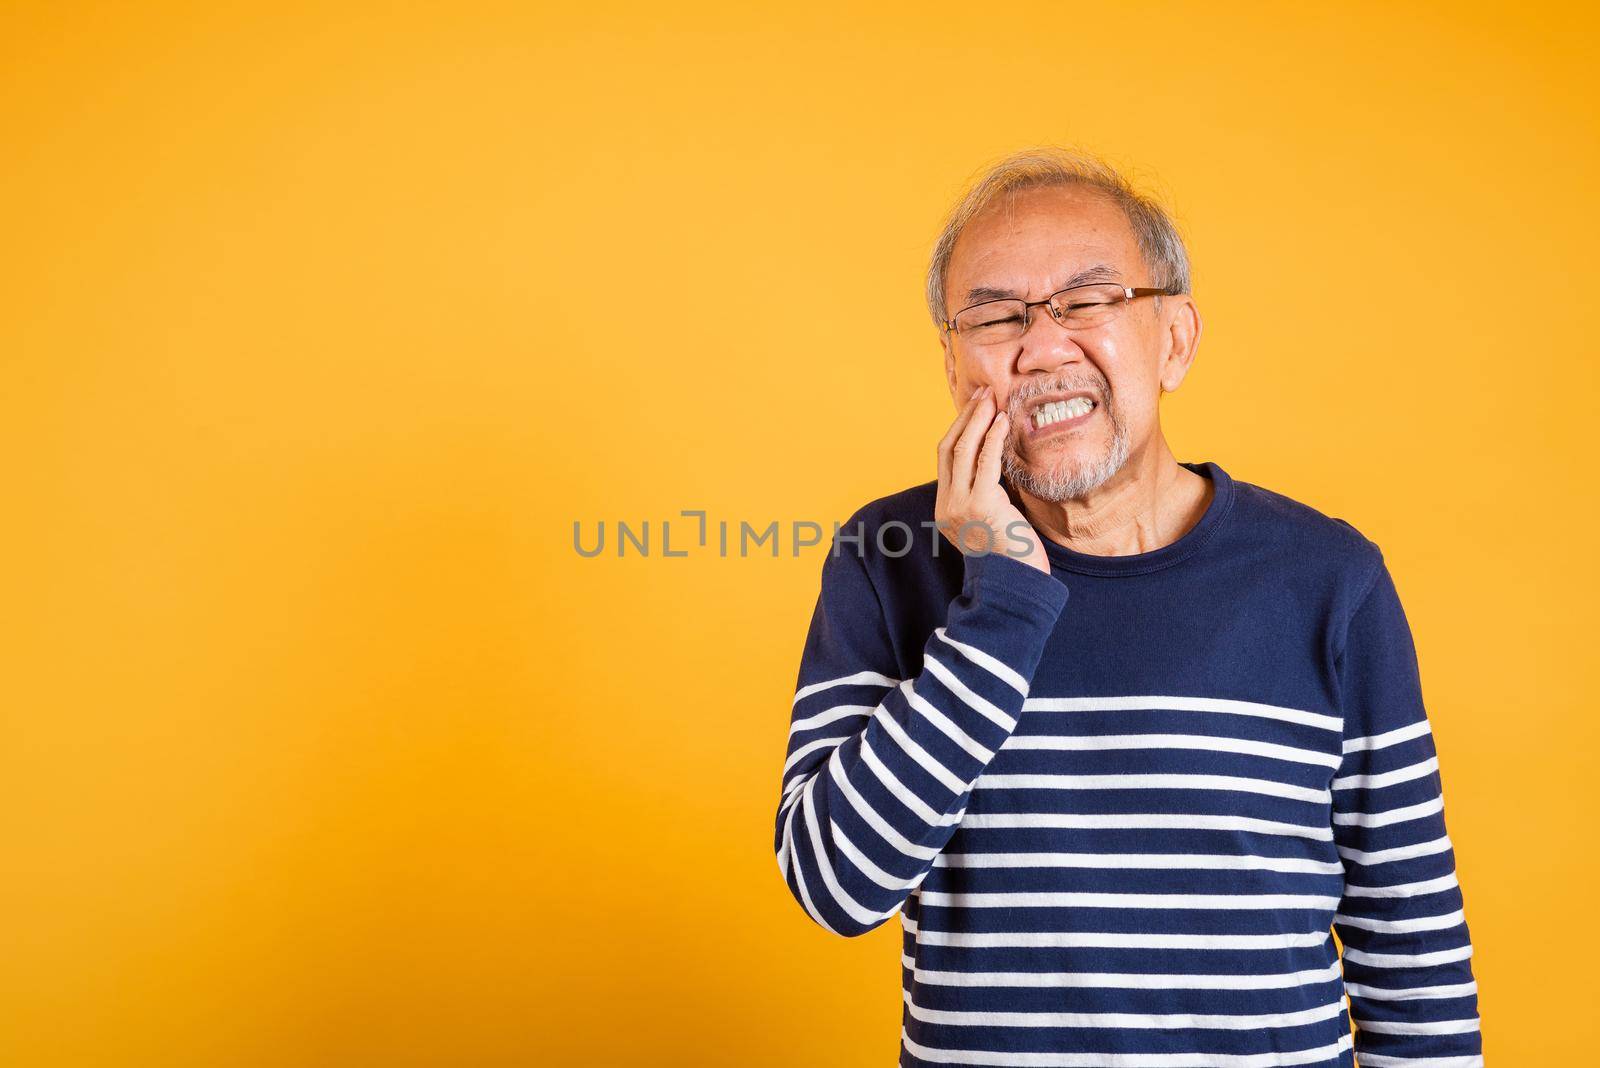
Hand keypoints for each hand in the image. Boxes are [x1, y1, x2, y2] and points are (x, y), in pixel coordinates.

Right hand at [934, 385, 1048, 573]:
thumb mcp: (992, 521)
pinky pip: (985, 462)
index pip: (945, 458)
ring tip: (992, 398)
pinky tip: (1002, 421)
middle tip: (984, 392)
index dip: (959, 428)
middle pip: (949, 448)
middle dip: (966, 416)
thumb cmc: (1012, 556)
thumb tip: (998, 461)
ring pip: (963, 450)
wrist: (1016, 587)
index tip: (976, 407)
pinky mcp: (980, 505)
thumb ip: (987, 494)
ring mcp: (960, 506)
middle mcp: (946, 505)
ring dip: (978, 419)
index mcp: (945, 508)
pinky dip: (992, 437)